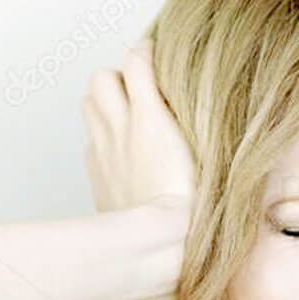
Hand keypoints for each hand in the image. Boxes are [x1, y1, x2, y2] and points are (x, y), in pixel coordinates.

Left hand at [83, 39, 196, 213]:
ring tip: (128, 114)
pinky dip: (103, 137)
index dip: (147, 54)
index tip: (157, 55)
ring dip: (105, 102)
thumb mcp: (209, 151)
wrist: (161, 245)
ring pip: (89, 104)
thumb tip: (201, 93)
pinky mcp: (97, 175)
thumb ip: (198, 117)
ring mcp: (103, 151)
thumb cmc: (192, 204)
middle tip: (141, 90)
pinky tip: (124, 150)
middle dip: (119, 77)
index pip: (137, 61)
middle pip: (102, 77)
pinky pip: (91, 142)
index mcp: (149, 117)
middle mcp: (120, 127)